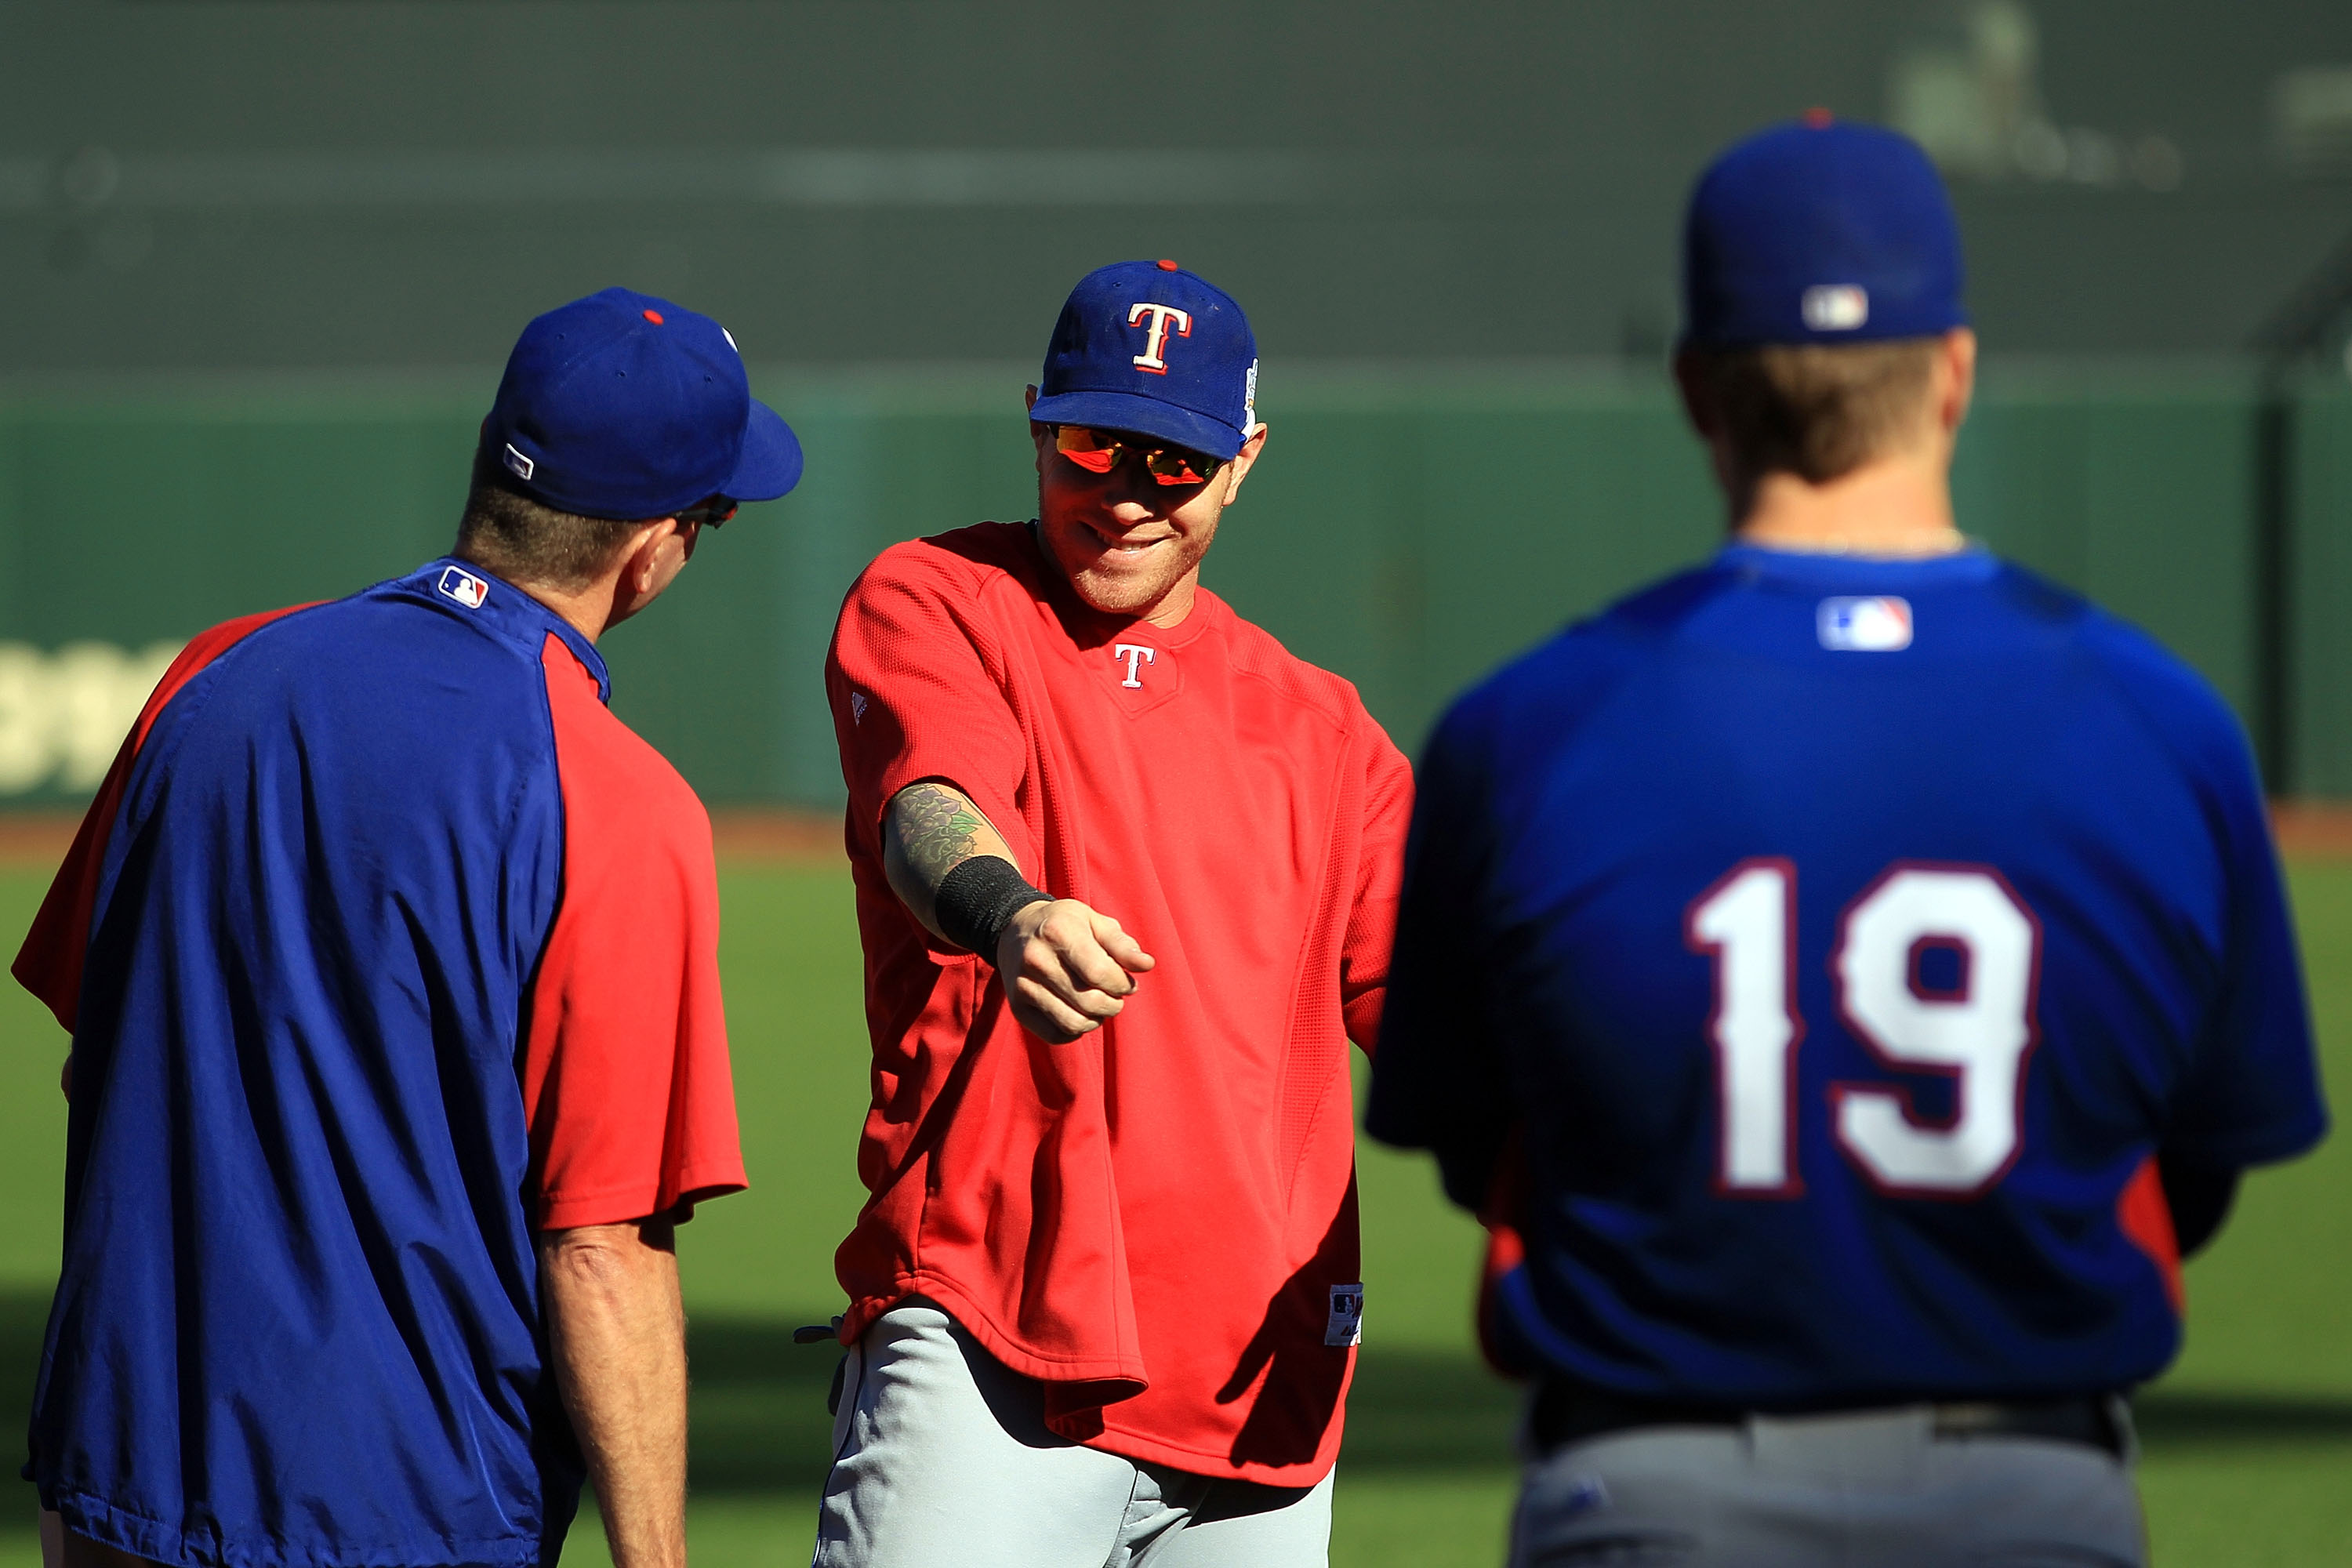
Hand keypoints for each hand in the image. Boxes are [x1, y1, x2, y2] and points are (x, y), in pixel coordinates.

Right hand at [995, 898, 1155, 1042]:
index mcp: (1059, 931)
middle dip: (1114, 1004)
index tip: (1127, 983)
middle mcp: (1036, 959)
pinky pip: (1055, 1035)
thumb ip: (1122, 945)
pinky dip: (1076, 1031)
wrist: (1016, 930)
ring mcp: (1022, 985)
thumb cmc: (1065, 925)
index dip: (1122, 985)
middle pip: (1089, 1001)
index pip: (1100, 973)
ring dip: (1097, 1020)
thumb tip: (1147, 965)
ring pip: (1073, 1023)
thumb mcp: (1095, 922)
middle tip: (1116, 996)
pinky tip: (1080, 1013)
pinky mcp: (1017, 1008)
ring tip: (1100, 1007)